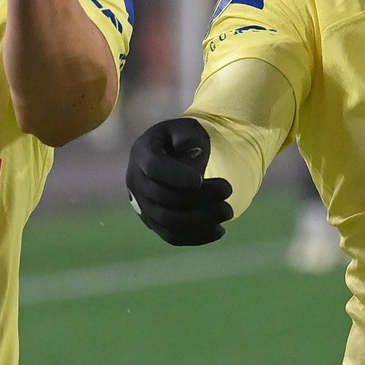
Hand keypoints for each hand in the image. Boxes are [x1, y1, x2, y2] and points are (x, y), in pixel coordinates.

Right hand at [127, 117, 233, 244]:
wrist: (172, 158)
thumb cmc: (182, 140)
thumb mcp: (186, 128)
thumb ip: (187, 134)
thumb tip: (189, 146)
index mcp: (143, 152)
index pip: (154, 168)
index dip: (177, 176)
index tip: (201, 179)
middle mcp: (136, 181)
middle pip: (164, 197)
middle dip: (199, 197)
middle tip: (228, 190)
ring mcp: (142, 205)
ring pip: (168, 221)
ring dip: (200, 220)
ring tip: (228, 211)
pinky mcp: (154, 223)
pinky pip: (171, 236)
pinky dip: (195, 237)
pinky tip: (219, 231)